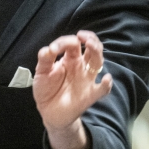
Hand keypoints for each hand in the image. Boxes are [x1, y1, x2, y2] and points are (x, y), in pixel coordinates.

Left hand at [33, 31, 112, 148]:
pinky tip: (106, 79)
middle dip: (90, 39)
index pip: (73, 44)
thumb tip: (49, 48)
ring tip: (90, 44)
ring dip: (97, 52)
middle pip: (92, 49)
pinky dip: (107, 84)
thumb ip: (44, 59)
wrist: (48, 111)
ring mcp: (87, 80)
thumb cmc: (46, 89)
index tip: (53, 49)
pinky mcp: (90, 95)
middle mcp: (81, 66)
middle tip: (81, 36)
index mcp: (69, 59)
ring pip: (98, 62)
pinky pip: (103, 89)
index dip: (65, 42)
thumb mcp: (41, 72)